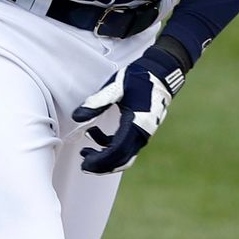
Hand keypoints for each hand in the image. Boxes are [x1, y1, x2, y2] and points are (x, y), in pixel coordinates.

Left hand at [72, 43, 185, 173]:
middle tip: (84, 165)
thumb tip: (77, 117)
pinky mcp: (142, 131)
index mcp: (136, 124)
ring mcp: (144, 134)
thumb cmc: (139, 78)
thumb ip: (97, 102)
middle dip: (102, 166)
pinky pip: (126, 147)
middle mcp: (142, 133)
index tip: (85, 163)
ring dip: (105, 158)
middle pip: (121, 160)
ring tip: (85, 152)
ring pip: (124, 156)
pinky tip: (95, 135)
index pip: (116, 151)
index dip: (99, 160)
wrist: (161, 73)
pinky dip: (110, 147)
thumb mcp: (115, 87)